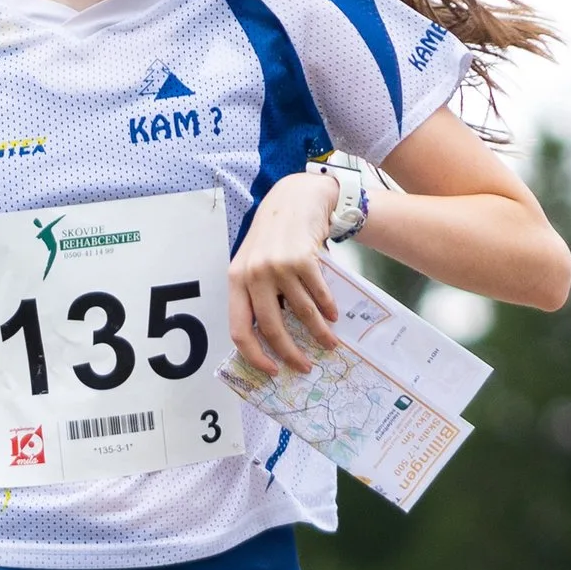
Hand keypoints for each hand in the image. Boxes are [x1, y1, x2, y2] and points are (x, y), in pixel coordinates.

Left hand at [229, 173, 340, 376]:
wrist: (294, 199)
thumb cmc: (273, 236)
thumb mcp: (253, 264)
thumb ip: (256, 294)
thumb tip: (271, 339)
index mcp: (236, 280)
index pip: (239, 329)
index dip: (254, 355)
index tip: (271, 370)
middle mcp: (254, 275)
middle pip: (272, 328)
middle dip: (290, 353)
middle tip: (304, 367)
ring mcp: (278, 267)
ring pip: (301, 313)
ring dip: (319, 333)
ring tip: (329, 343)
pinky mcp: (302, 259)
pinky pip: (318, 294)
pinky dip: (328, 309)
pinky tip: (334, 316)